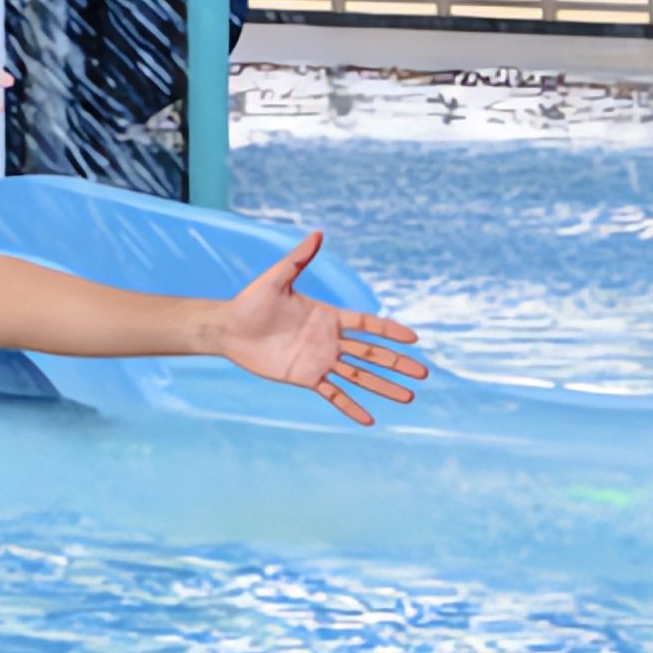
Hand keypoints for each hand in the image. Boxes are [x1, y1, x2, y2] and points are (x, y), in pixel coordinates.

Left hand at [203, 231, 432, 425]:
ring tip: (408, 397)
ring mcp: (320, 360)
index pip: (367, 324)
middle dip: (397, 363)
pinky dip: (351, 407)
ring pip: (360, 376)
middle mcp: (329, 340)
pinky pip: (334, 394)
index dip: (390, 331)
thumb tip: (317, 233)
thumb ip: (299, 259)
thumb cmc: (251, 301)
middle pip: (371, 353)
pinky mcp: (306, 377)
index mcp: (328, 316)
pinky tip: (369, 420)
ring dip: (384, 387)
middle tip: (423, 372)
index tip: (414, 339)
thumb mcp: (277, 278)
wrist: (229, 329)